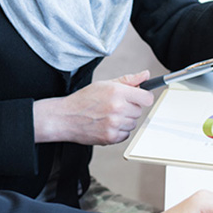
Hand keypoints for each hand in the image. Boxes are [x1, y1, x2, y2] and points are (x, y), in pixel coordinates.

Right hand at [33, 71, 153, 144]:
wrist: (66, 117)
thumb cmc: (84, 99)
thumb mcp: (105, 84)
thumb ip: (128, 80)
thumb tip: (146, 75)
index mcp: (117, 92)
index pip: (146, 98)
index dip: (143, 97)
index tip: (139, 97)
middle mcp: (117, 108)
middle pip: (139, 111)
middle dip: (130, 108)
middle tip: (115, 105)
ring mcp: (115, 124)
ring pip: (133, 123)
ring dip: (125, 120)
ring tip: (109, 115)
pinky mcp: (111, 137)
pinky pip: (126, 134)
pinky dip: (119, 131)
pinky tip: (106, 124)